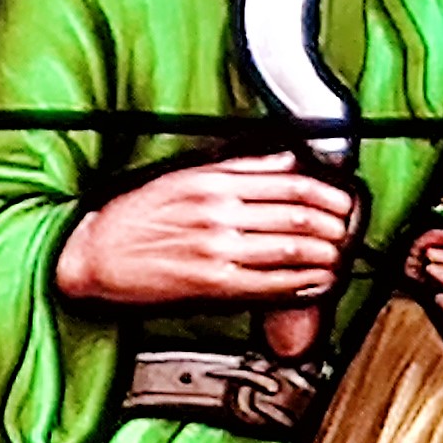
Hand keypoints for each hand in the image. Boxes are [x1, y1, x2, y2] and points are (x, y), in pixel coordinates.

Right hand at [58, 153, 360, 315]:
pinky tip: (316, 283)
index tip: (344, 200)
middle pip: (296, 214)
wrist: (93, 254)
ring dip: (324, 255)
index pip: (288, 181)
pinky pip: (268, 284)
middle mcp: (218, 212)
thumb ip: (237, 167)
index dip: (326, 192)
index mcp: (213, 181)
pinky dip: (300, 284)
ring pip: (289, 249)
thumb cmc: (132, 217)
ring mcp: (216, 249)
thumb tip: (284, 158)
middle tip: (349, 231)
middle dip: (333, 224)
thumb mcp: (183, 176)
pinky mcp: (211, 284)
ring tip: (339, 257)